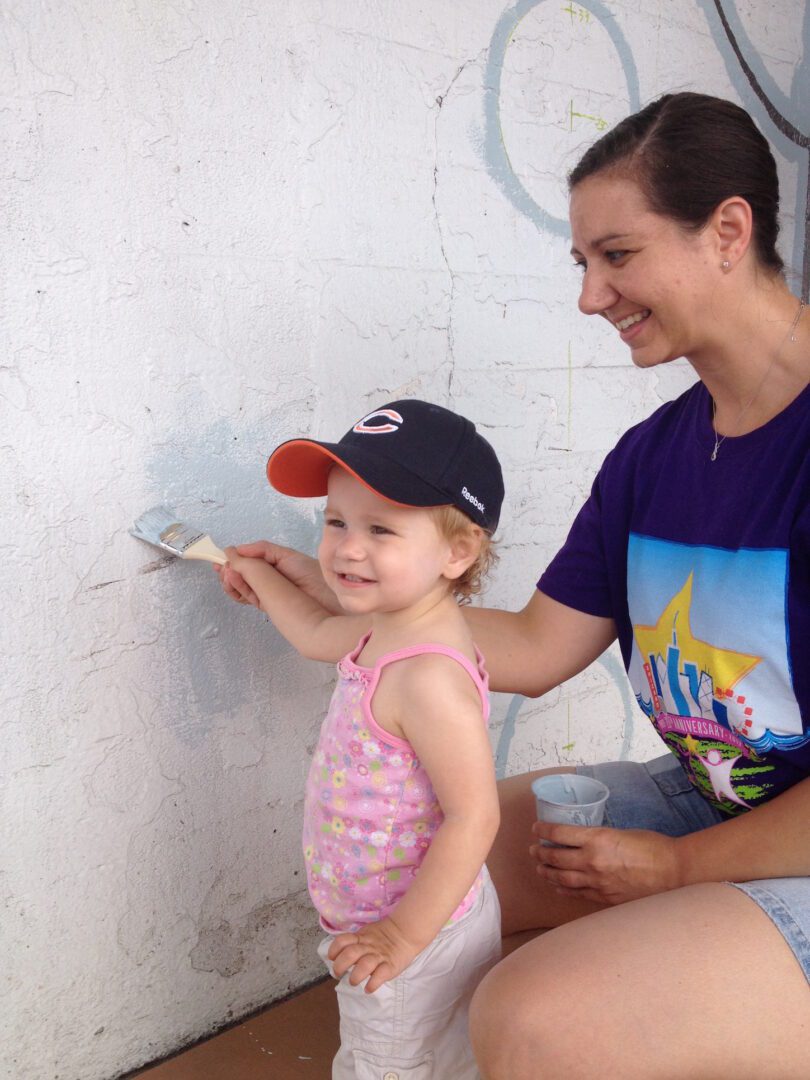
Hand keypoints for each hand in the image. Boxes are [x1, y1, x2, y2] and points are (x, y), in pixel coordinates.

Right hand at [214, 540, 337, 610]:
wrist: (331, 602)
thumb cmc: (315, 577)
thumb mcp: (287, 557)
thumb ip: (261, 551)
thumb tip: (235, 551)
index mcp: (277, 564)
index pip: (251, 560)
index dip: (235, 559)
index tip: (221, 557)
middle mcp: (272, 579)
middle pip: (244, 575)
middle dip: (230, 570)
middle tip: (222, 568)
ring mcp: (270, 594)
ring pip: (244, 587)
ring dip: (232, 581)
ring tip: (228, 574)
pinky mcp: (270, 607)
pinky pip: (250, 598)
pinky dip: (239, 591)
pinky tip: (233, 581)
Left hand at [328, 917, 423, 993]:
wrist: (406, 932)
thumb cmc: (383, 936)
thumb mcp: (367, 933)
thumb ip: (355, 943)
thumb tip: (339, 955)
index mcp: (361, 938)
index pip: (343, 941)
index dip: (334, 950)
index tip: (332, 958)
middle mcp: (368, 946)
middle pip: (351, 954)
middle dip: (340, 965)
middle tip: (338, 973)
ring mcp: (380, 956)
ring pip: (365, 965)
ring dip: (355, 976)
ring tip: (353, 981)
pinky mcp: (391, 966)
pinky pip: (381, 975)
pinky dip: (373, 983)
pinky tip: (368, 988)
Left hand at [530, 821, 682, 905]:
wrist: (673, 872)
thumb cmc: (652, 846)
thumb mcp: (621, 832)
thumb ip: (599, 838)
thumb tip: (585, 841)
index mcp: (596, 838)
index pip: (559, 833)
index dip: (543, 830)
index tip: (536, 828)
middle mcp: (592, 861)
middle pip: (555, 858)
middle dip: (540, 853)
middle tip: (534, 850)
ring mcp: (597, 882)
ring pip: (562, 879)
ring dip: (547, 873)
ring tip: (540, 869)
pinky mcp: (605, 898)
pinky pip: (577, 894)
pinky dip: (564, 890)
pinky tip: (558, 887)